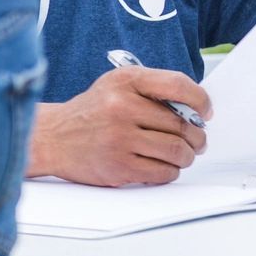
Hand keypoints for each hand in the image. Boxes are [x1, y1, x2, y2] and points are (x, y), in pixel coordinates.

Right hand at [28, 66, 211, 185]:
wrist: (50, 138)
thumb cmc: (90, 113)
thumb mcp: (116, 86)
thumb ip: (154, 90)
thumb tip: (197, 111)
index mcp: (124, 82)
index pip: (179, 86)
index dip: (201, 102)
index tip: (204, 113)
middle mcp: (121, 108)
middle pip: (183, 125)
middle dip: (197, 137)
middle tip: (195, 141)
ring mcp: (119, 139)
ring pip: (178, 151)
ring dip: (186, 156)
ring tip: (180, 155)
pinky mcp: (118, 166)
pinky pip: (163, 172)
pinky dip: (169, 171)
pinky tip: (160, 165)